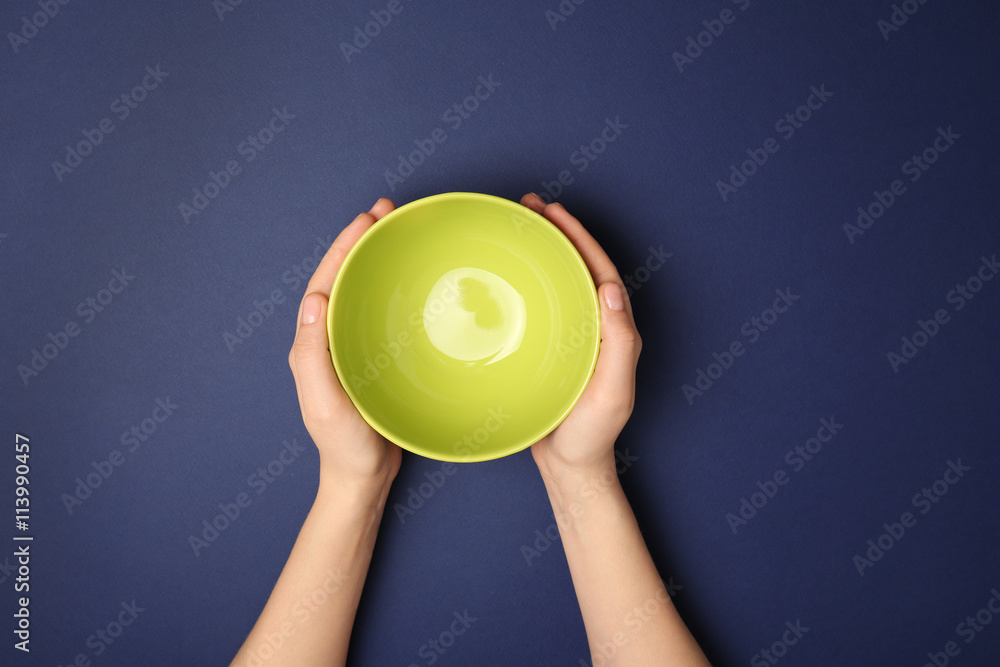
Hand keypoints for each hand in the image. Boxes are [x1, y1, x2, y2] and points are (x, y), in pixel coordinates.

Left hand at [288, 198, 401, 493]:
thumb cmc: (345, 446)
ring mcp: (350, 348)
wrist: (362, 477)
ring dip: (376, 258)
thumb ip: (314, 356)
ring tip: (398, 230)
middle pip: (343, 278)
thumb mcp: (326, 404)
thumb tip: (313, 301)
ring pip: (362, 291)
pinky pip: (379, 312)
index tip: (366, 219)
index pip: (326, 284)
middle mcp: (327, 340)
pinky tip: (413, 279)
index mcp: (311, 345)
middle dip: (361, 241)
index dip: (343, 248)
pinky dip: (393, 288)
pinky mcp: (371, 358)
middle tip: (386, 210)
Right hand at [519, 194, 641, 484]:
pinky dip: (521, 284)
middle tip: (527, 205)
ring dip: (537, 252)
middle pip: (575, 267)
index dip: (578, 237)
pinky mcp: (547, 349)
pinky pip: (537, 306)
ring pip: (555, 283)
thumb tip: (612, 288)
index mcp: (613, 330)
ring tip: (512, 226)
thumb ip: (619, 343)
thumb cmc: (592, 435)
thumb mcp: (613, 391)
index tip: (554, 212)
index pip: (598, 270)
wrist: (571, 468)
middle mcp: (594, 327)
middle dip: (555, 233)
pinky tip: (500, 276)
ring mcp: (570, 337)